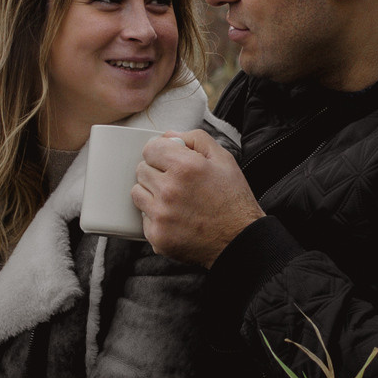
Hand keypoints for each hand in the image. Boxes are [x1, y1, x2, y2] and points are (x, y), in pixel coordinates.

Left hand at [133, 130, 265, 266]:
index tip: (169, 161)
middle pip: (142, 170)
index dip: (161, 153)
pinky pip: (143, 218)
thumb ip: (195, 139)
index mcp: (185, 167)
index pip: (150, 149)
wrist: (240, 241)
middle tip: (177, 183)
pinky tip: (176, 218)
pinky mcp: (157, 236)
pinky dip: (156, 217)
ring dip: (151, 194)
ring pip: (138, 193)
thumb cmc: (234, 201)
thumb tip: (169, 136)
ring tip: (174, 200)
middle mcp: (169, 190)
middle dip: (156, 173)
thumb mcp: (224, 160)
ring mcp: (161, 215)